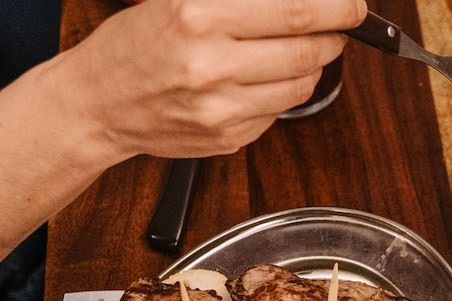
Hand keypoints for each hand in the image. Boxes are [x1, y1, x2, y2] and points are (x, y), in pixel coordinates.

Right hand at [43, 0, 367, 160]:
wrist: (99, 102)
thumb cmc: (137, 45)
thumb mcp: (179, 0)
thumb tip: (300, 0)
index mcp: (198, 16)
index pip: (294, 10)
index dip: (336, 7)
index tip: (352, 5)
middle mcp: (211, 64)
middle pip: (308, 49)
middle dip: (334, 36)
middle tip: (339, 26)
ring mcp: (222, 107)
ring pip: (303, 84)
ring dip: (313, 64)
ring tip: (299, 49)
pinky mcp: (230, 137)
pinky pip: (281, 111)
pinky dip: (284, 92)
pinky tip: (261, 79)